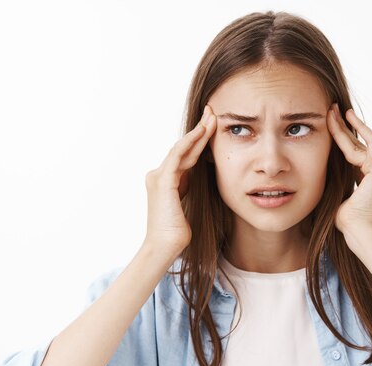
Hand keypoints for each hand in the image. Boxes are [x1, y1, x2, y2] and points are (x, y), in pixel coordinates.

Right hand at [143, 104, 216, 254]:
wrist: (164, 247)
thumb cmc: (177, 233)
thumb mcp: (188, 205)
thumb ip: (190, 189)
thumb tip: (200, 179)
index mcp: (166, 181)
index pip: (185, 155)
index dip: (199, 140)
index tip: (213, 126)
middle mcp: (159, 175)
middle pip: (183, 147)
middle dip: (200, 130)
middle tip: (213, 112)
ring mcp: (158, 177)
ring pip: (181, 148)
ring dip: (197, 132)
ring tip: (211, 117)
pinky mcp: (163, 182)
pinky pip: (178, 156)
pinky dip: (189, 142)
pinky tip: (201, 132)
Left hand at [326, 103, 371, 233]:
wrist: (357, 231)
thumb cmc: (346, 220)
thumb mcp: (339, 193)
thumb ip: (339, 178)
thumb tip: (322, 165)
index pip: (355, 153)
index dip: (342, 139)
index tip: (329, 124)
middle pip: (358, 145)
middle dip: (343, 127)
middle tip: (330, 110)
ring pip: (360, 143)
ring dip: (345, 126)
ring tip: (332, 111)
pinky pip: (371, 142)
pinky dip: (360, 128)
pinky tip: (348, 116)